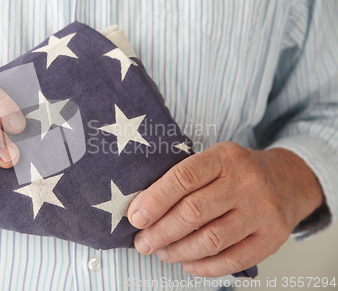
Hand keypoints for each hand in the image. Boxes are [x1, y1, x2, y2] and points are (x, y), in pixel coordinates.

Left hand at [127, 141, 323, 276]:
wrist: (288, 180)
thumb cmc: (237, 172)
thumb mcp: (214, 160)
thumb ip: (184, 179)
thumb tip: (143, 210)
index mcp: (225, 157)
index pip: (183, 177)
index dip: (155, 200)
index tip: (135, 217)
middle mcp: (246, 181)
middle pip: (193, 212)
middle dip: (160, 231)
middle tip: (143, 242)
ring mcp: (262, 210)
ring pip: (211, 239)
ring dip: (179, 251)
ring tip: (162, 252)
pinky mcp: (273, 237)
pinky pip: (233, 260)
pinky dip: (204, 267)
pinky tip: (188, 263)